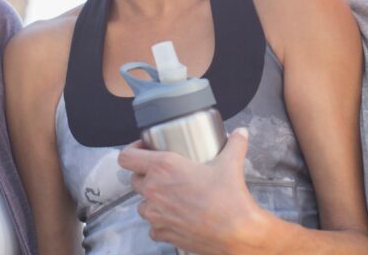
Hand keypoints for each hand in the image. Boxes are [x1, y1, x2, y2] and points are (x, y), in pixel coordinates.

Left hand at [118, 128, 264, 253]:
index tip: (143, 150)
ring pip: (142, 204)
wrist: (236, 233)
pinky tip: (175, 217)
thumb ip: (234, 144)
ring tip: (169, 196)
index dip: (132, 150)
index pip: (127, 157)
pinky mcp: (162, 233)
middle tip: (163, 174)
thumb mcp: (230, 164)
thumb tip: (240, 133)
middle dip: (145, 176)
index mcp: (163, 167)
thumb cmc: (229, 199)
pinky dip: (160, 222)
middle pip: (134, 180)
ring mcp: (155, 214)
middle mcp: (154, 189)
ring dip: (152, 200)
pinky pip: (152, 226)